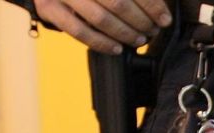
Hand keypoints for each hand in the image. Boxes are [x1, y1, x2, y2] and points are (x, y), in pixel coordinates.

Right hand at [33, 0, 170, 53]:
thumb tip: (158, 9)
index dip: (152, 5)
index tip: (164, 19)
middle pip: (118, 3)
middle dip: (141, 21)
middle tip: (152, 31)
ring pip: (100, 19)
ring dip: (125, 34)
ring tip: (139, 39)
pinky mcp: (49, 9)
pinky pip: (79, 31)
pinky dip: (101, 43)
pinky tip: (117, 48)